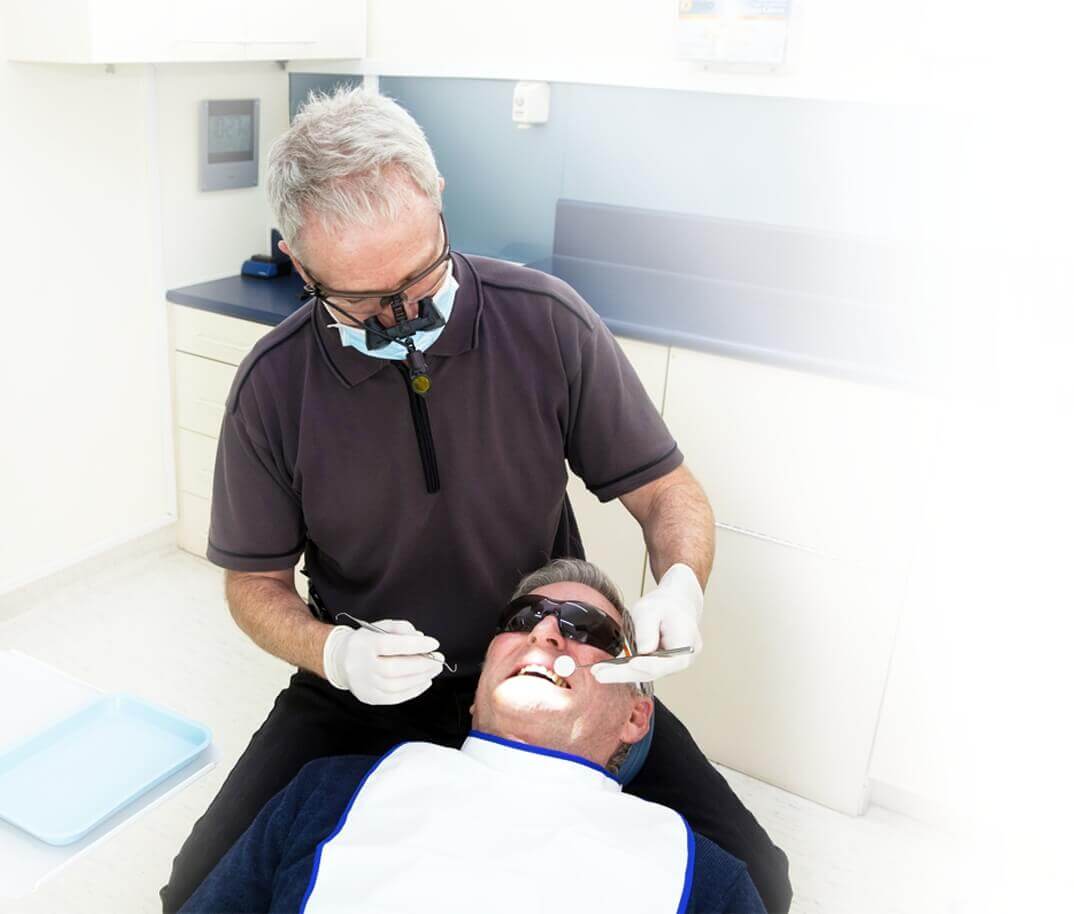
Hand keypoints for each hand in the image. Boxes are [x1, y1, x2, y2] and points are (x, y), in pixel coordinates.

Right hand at [322, 619, 443, 704]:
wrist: (342, 659)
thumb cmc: (366, 642)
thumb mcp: (381, 626)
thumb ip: (401, 628)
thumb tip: (420, 638)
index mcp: (364, 644)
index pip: (391, 645)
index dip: (415, 645)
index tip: (433, 643)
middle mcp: (362, 665)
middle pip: (395, 668)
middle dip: (422, 665)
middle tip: (438, 659)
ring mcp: (364, 684)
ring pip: (396, 686)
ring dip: (420, 678)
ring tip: (434, 670)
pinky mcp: (369, 697)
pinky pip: (394, 698)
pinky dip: (413, 691)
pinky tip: (424, 682)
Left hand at [592, 563, 703, 683]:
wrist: (675, 604)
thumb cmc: (665, 605)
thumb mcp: (652, 608)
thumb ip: (647, 628)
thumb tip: (643, 651)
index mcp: (687, 643)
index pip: (670, 662)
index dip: (650, 665)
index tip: (631, 664)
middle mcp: (681, 659)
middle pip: (654, 672)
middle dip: (625, 674)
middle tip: (601, 674)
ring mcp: (670, 664)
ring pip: (645, 673)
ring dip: (621, 674)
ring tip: (599, 672)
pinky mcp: (659, 665)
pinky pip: (642, 670)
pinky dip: (625, 669)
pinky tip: (607, 669)